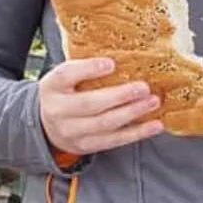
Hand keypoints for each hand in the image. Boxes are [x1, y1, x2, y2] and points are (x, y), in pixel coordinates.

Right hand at [39, 58, 163, 155]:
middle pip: (90, 104)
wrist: (48, 127)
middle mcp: (58, 110)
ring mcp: (72, 132)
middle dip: (120, 96)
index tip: (111, 64)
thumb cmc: (65, 94)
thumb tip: (123, 56)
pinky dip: (138, 133)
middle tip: (143, 87)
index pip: (66, 75)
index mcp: (51, 86)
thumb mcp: (66, 77)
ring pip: (105, 124)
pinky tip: (154, 125)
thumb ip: (85, 68)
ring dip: (133, 113)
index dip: (88, 69)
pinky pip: (115, 140)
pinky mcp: (87, 146)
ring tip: (152, 102)